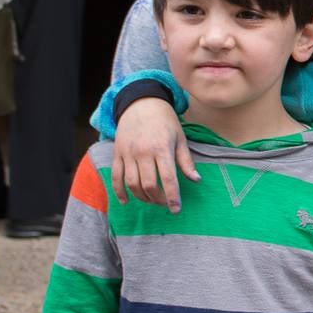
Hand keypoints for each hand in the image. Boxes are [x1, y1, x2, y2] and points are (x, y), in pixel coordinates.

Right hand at [110, 97, 198, 211]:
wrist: (142, 103)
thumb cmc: (165, 122)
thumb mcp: (180, 138)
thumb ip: (186, 161)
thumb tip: (196, 180)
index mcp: (162, 148)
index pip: (168, 178)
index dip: (172, 197)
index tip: (176, 209)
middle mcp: (143, 152)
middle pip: (149, 185)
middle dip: (158, 199)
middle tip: (165, 203)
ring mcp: (128, 153)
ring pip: (132, 183)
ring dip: (142, 197)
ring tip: (152, 201)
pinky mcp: (117, 153)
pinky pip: (116, 176)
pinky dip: (119, 191)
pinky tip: (126, 201)